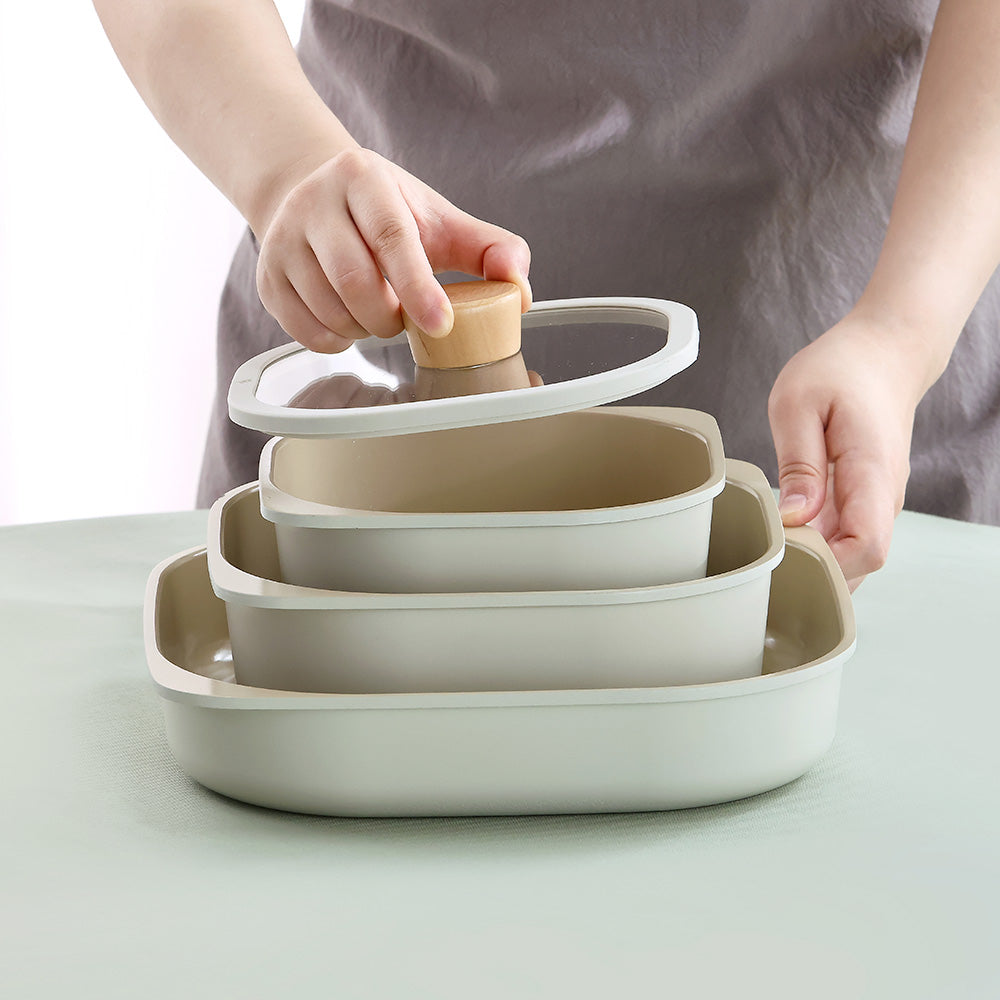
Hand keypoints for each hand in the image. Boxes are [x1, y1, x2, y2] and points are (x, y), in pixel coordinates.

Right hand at [253, 148, 531, 352]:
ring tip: (378, 313)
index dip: (418, 286)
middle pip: (354, 281)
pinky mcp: (267, 278)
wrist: (312, 194)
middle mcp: (313, 203)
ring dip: (365, 330)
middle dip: (390, 316)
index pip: (391, 237)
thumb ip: (488, 248)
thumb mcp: (439, 218)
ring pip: (329, 310)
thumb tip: (518, 285)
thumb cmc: (386, 213)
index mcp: (362, 179)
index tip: (441, 323)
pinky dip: (338, 341)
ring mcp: (281, 241)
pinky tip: (351, 322)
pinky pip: (305, 331)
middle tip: (405, 317)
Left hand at [767, 313, 928, 589]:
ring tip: (772, 550)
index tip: (784, 553)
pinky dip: (820, 546)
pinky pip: (848, 538)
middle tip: (767, 559)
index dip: (827, 565)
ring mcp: (879, 500)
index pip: (866, 547)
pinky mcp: (868, 498)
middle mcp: (885, 495)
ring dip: (817, 562)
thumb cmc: (840, 369)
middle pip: (861, 565)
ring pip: (855, 557)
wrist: (885, 352)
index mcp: (871, 472)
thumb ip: (798, 463)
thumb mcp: (799, 403)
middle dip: (817, 573)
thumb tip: (795, 517)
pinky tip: (786, 537)